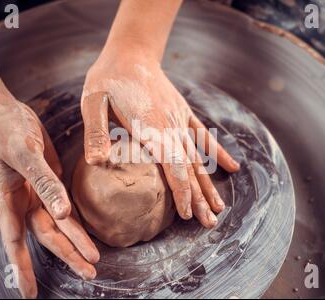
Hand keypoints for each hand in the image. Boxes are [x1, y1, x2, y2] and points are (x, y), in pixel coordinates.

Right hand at [0, 100, 99, 297]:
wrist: (5, 113)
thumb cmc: (6, 130)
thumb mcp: (23, 152)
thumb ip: (43, 182)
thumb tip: (63, 213)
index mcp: (8, 200)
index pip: (15, 241)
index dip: (22, 268)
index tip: (29, 294)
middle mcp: (24, 203)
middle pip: (47, 237)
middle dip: (67, 256)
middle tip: (88, 274)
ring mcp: (39, 194)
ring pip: (60, 225)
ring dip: (76, 243)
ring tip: (93, 261)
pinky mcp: (51, 184)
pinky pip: (66, 208)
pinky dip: (76, 223)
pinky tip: (87, 236)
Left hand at [81, 53, 239, 227]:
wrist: (132, 51)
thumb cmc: (109, 78)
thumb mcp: (93, 101)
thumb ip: (96, 132)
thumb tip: (95, 162)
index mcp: (151, 126)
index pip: (172, 165)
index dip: (182, 191)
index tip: (188, 214)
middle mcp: (171, 126)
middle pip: (189, 167)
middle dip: (199, 197)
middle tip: (209, 224)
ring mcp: (180, 120)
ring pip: (198, 157)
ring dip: (209, 184)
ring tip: (220, 208)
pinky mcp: (182, 114)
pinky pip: (203, 136)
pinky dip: (217, 153)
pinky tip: (232, 168)